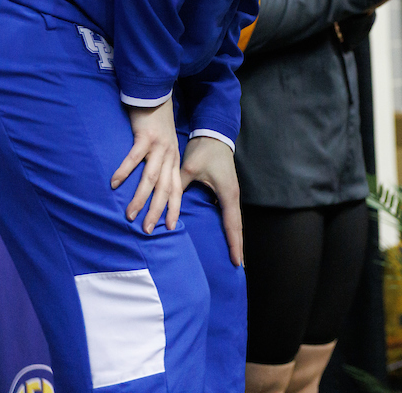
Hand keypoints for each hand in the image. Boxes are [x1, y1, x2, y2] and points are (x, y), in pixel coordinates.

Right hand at [113, 100, 181, 234]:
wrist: (156, 96)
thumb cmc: (155, 125)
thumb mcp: (163, 146)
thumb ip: (158, 164)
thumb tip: (150, 185)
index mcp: (173, 161)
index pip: (176, 189)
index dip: (174, 208)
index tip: (169, 227)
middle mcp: (169, 156)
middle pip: (165, 189)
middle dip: (157, 211)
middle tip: (148, 230)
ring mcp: (158, 147)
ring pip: (151, 178)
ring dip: (141, 198)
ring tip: (130, 214)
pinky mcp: (146, 137)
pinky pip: (135, 157)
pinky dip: (125, 171)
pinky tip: (115, 183)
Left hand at [181, 136, 242, 266]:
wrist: (214, 134)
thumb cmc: (205, 151)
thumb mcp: (189, 169)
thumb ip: (176, 187)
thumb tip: (163, 203)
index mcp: (227, 194)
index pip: (232, 224)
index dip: (234, 243)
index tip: (236, 261)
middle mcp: (232, 197)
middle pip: (237, 227)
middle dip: (237, 246)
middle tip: (238, 266)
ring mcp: (231, 195)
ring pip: (234, 222)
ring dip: (234, 238)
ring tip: (234, 255)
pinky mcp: (226, 192)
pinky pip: (229, 215)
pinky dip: (230, 228)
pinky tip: (225, 236)